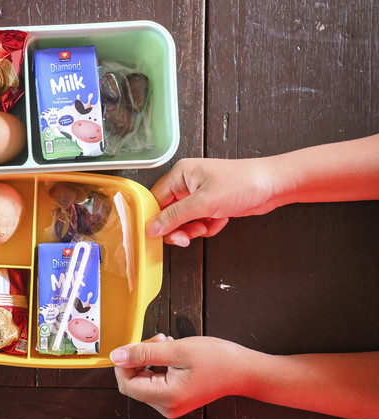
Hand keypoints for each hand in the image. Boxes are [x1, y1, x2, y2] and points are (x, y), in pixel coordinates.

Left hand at [110, 334, 253, 418]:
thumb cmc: (217, 359)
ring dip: (149, 359)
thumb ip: (143, 353)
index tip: (138, 344)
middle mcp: (166, 406)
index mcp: (166, 397)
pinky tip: (172, 353)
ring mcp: (171, 404)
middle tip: (159, 340)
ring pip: (143, 379)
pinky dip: (158, 364)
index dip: (125, 362)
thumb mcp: (176, 350)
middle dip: (139, 357)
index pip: (126, 383)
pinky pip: (155, 381)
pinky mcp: (175, 398)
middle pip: (133, 382)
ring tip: (168, 344)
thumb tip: (116, 356)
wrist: (243, 370)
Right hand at [146, 158, 277, 245]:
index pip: (155, 200)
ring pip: (183, 220)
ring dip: (194, 228)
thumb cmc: (243, 183)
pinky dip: (208, 226)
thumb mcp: (204, 203)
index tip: (159, 235)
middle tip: (187, 237)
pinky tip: (219, 220)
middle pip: (168, 213)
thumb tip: (152, 228)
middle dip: (179, 227)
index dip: (156, 219)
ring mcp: (199, 194)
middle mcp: (187, 183)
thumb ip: (175, 216)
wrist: (273, 185)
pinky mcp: (210, 204)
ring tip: (207, 226)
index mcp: (180, 174)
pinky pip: (198, 222)